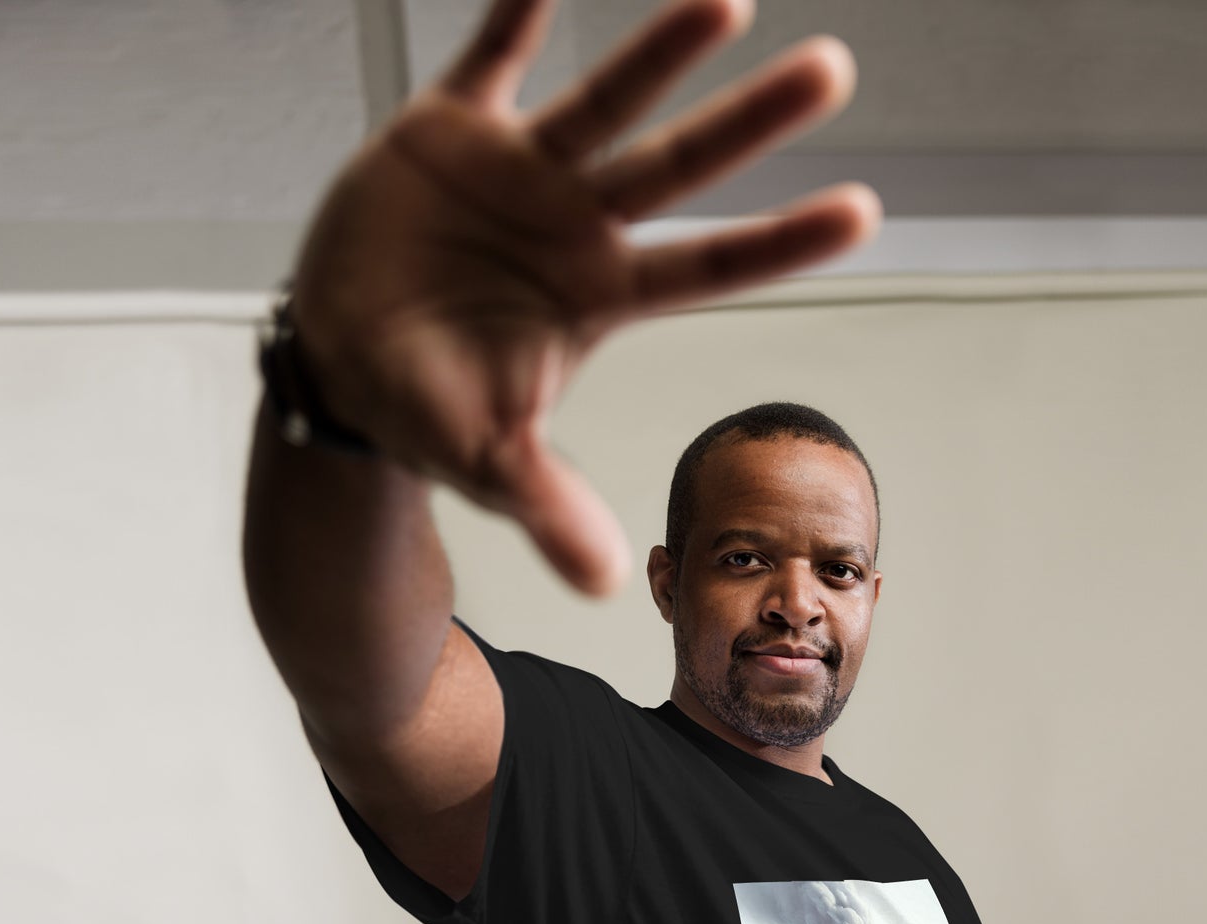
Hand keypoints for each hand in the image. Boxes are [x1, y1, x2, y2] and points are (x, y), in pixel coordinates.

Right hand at [288, 0, 881, 595]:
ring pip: (604, 100)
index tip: (864, 213)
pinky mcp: (448, 131)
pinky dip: (516, 11)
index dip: (780, 243)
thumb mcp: (488, 463)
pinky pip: (489, 56)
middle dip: (750, 123)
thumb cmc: (427, 408)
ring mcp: (518, 173)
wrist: (342, 360)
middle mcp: (575, 226)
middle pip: (678, 169)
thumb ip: (549, 507)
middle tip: (834, 73)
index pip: (708, 268)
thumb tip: (605, 583)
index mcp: (598, 297)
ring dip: (660, 51)